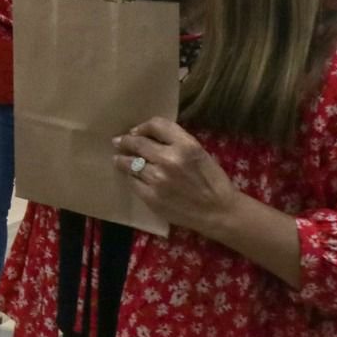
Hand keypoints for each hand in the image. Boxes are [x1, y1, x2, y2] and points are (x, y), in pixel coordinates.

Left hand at [113, 117, 240, 235]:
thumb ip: (176, 142)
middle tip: (118, 141)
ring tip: (118, 159)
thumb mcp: (199, 152)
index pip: (156, 125)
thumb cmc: (211, 181)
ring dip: (122, 159)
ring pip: (129, 163)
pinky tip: (132, 176)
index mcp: (186, 145)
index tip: (136, 131)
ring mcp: (157, 179)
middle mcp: (169, 159)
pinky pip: (133, 181)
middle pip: (137, 143)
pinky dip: (131, 177)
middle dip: (125, 141)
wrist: (219, 212)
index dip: (143, 126)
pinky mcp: (151, 197)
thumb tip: (147, 135)